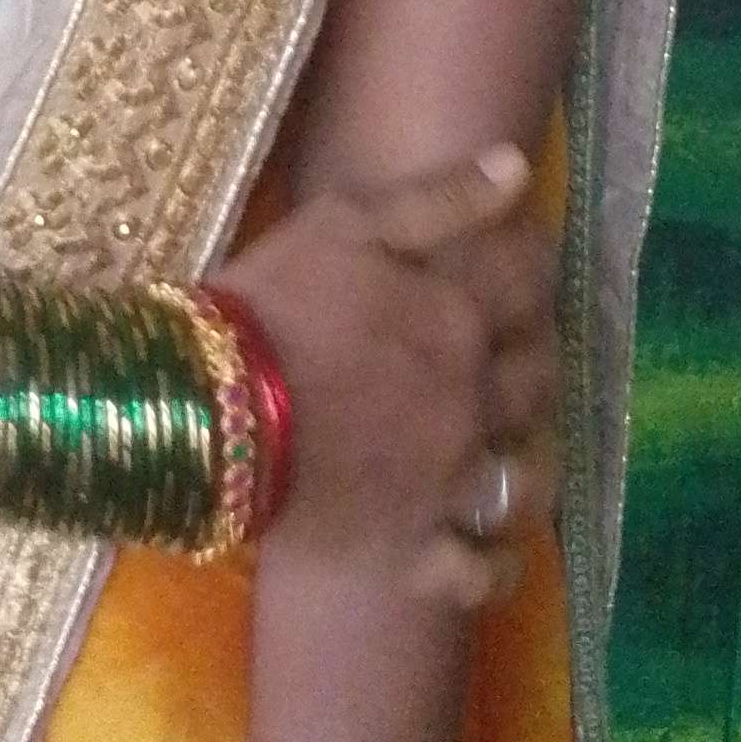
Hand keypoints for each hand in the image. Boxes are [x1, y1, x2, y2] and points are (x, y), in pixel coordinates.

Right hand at [216, 145, 559, 607]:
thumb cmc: (267, 306)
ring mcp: (448, 482)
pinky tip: (491, 550)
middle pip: (539, 378)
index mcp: (458, 317)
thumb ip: (439, 198)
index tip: (525, 256)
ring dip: (531, 461)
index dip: (534, 262)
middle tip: (518, 348)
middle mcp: (473, 400)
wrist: (202, 412)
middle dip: (537, 357)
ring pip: (527, 478)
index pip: (530, 281)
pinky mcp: (413, 549)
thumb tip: (519, 169)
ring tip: (512, 450)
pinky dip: (494, 565)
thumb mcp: (343, 223)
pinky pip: (480, 572)